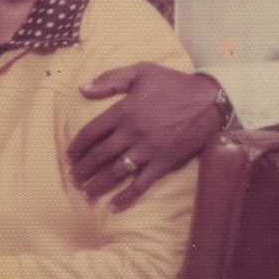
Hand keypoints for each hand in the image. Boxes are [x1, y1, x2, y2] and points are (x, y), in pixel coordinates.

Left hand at [68, 63, 222, 210]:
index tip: (69, 155)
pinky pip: (141, 184)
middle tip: (73, 177)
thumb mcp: (142, 71)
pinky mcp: (163, 162)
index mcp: (125, 110)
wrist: (209, 100)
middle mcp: (132, 131)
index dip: (77, 145)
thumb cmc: (174, 84)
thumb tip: (82, 88)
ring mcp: (148, 149)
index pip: (92, 131)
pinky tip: (113, 207)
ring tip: (85, 192)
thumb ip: (111, 79)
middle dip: (83, 168)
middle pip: (100, 154)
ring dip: (98, 184)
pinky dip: (126, 197)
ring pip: (116, 172)